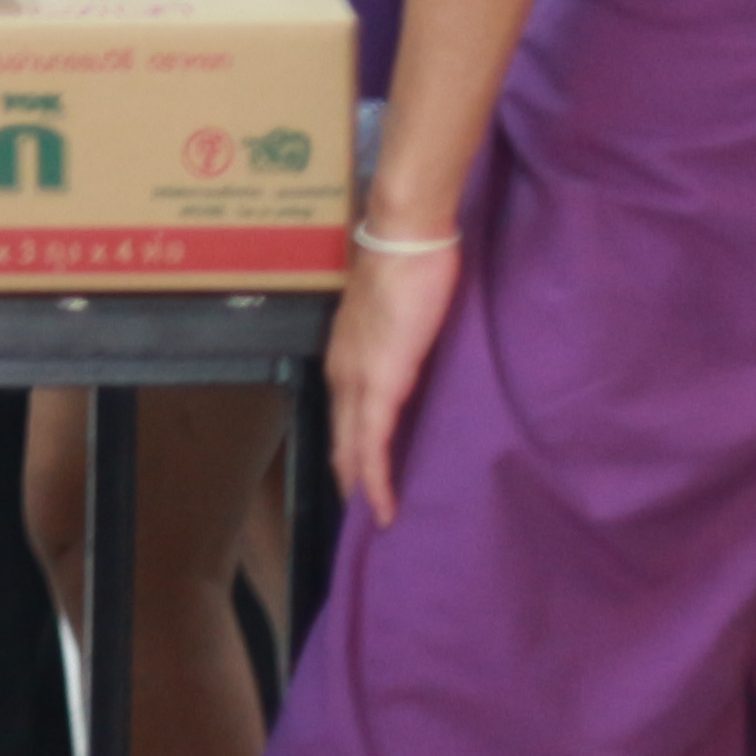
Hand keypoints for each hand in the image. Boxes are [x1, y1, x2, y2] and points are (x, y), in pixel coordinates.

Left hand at [327, 226, 464, 526]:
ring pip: (352, 448)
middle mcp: (341, 370)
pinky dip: (376, 480)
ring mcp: (356, 379)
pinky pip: (372, 445)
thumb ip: (400, 338)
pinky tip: (385, 507)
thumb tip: (414, 356)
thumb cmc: (412, 263)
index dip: (351, 448)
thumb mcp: (401, 312)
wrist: (406, 239)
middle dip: (353, 475)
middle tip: (369, 511)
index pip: (343, 413)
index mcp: (345, 352)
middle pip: (342, 437)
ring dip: (364, 484)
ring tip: (379, 517)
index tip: (362, 477)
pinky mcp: (379, 386)